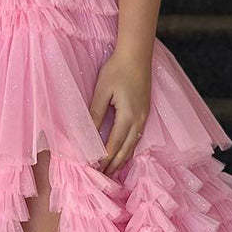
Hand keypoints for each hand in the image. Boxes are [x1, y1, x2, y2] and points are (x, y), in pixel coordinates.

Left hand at [89, 46, 151, 174]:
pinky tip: (125, 152)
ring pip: (134, 145)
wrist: (137, 54)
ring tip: (112, 170)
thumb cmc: (117, 69)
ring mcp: (144, 117)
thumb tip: (86, 134)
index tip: (93, 170)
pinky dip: (130, 148)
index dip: (104, 160)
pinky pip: (138, 137)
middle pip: (126, 150)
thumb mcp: (102, 91)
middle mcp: (139, 120)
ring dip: (123, 159)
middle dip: (114, 165)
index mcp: (127, 116)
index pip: (113, 145)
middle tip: (102, 178)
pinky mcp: (145, 112)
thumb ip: (94, 113)